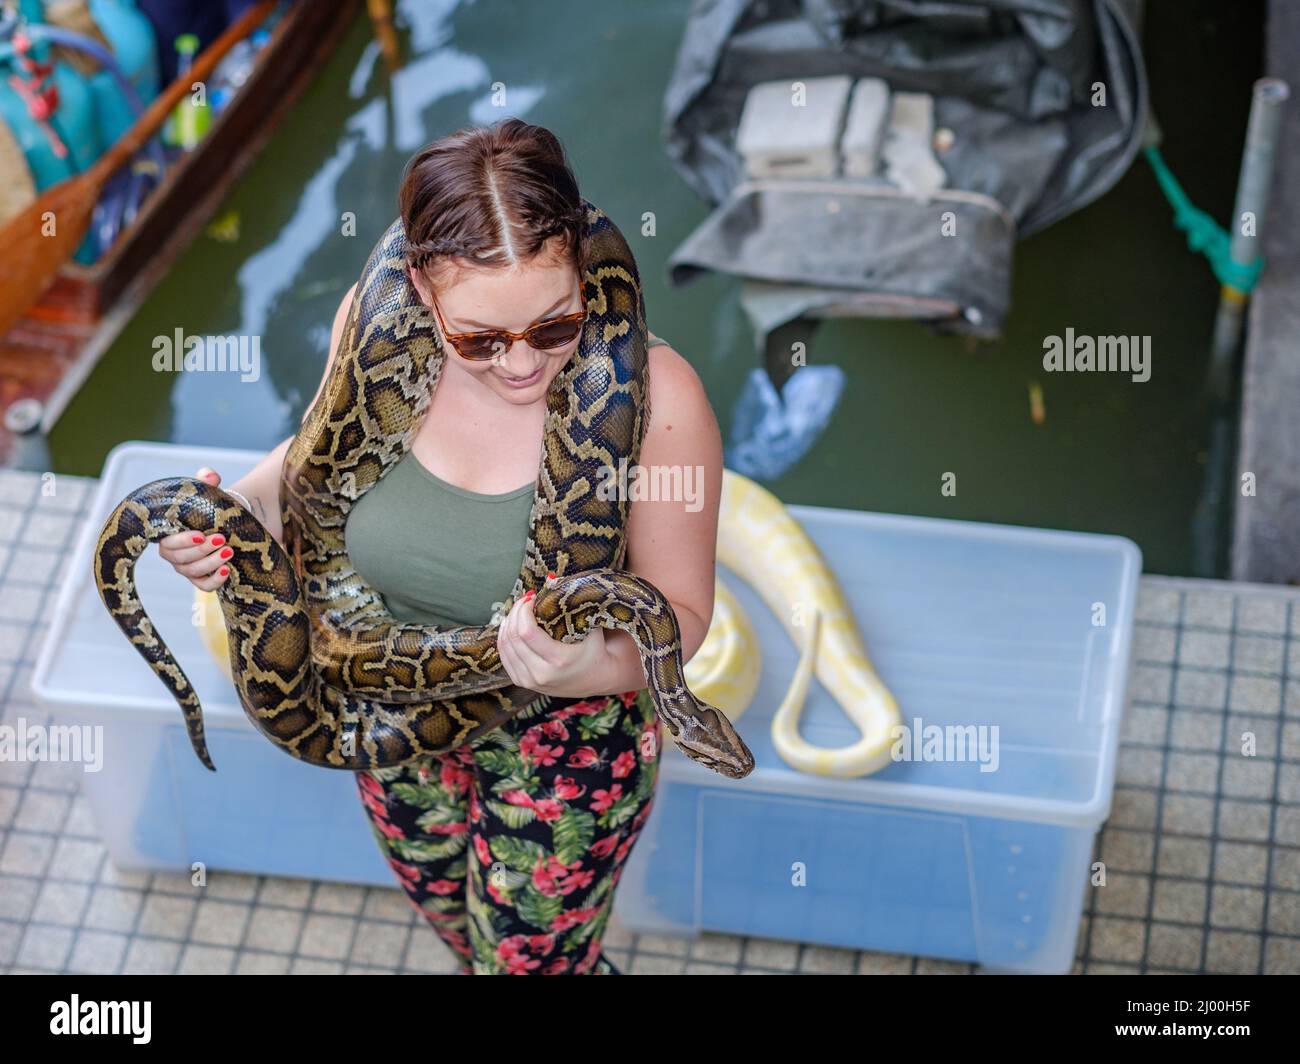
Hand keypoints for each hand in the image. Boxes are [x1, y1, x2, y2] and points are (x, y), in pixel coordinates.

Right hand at [157, 467, 234, 589]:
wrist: (227, 524)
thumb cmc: (211, 508)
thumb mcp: (208, 494)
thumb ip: (207, 482)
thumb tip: (210, 475)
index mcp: (168, 534)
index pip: (168, 542)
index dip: (182, 541)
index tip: (201, 534)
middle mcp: (174, 554)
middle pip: (181, 559)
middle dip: (202, 550)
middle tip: (222, 539)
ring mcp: (187, 568)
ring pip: (193, 572)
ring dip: (211, 563)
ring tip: (230, 551)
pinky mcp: (201, 578)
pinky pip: (204, 586)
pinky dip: (215, 581)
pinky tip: (228, 570)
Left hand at [497, 585, 609, 697]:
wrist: (596, 678)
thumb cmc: (594, 648)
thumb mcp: (590, 626)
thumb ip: (573, 604)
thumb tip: (551, 578)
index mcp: (559, 661)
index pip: (527, 632)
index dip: (523, 610)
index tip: (531, 598)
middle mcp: (541, 674)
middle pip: (514, 637)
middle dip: (515, 613)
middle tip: (524, 600)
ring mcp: (529, 681)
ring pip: (505, 646)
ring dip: (508, 623)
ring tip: (518, 610)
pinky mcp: (521, 682)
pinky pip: (504, 656)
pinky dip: (504, 637)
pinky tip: (511, 625)